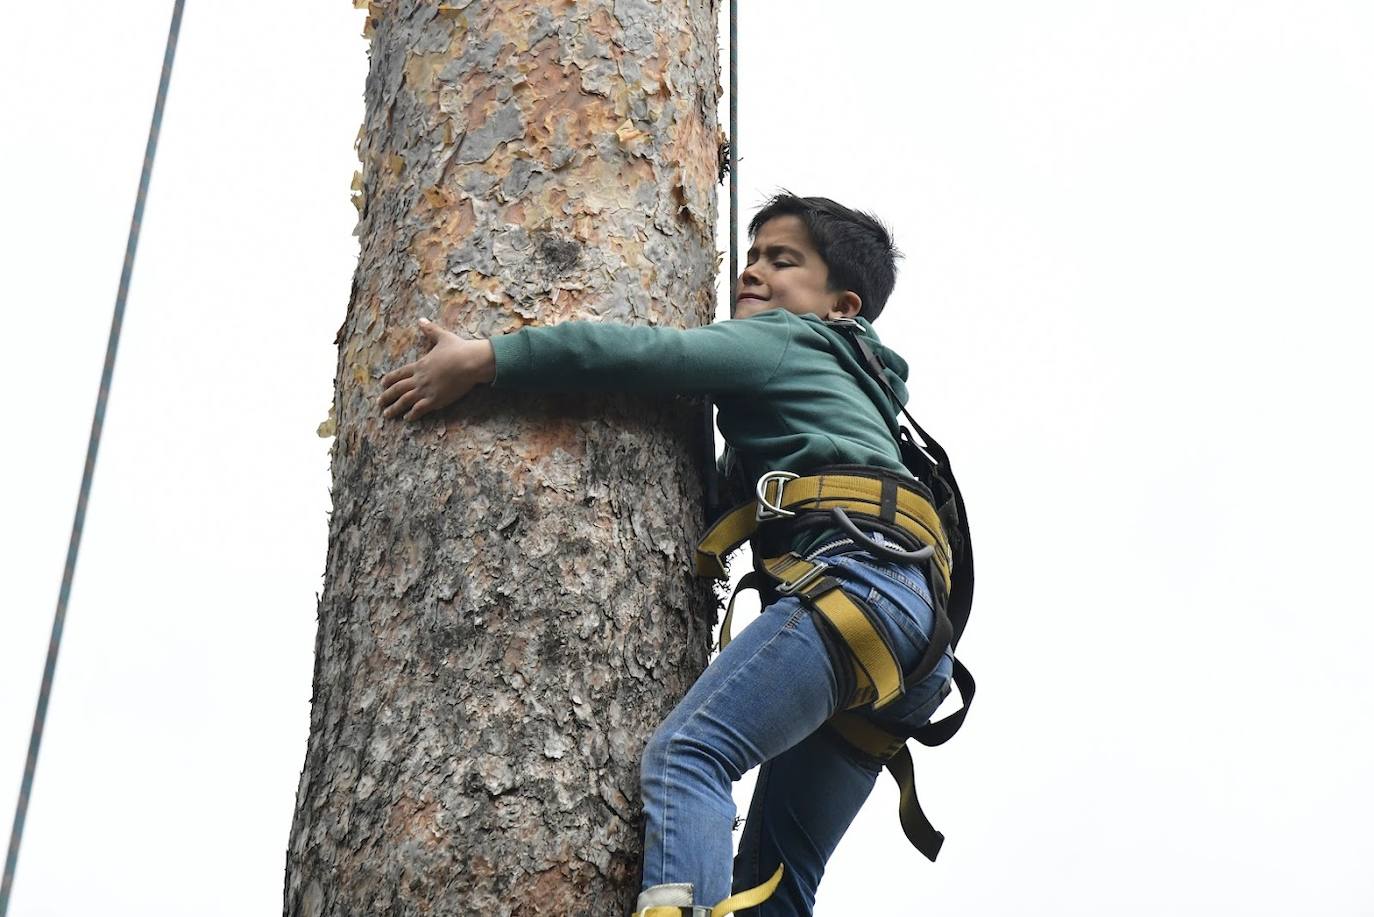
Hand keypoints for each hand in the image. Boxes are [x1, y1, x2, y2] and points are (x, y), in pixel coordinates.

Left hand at [378, 318, 494, 420]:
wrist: (470, 362)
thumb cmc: (458, 349)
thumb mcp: (442, 336)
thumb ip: (430, 330)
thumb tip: (421, 319)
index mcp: (420, 365)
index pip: (400, 374)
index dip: (390, 379)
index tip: (382, 384)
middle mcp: (419, 379)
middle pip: (398, 389)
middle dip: (387, 397)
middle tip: (379, 403)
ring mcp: (426, 390)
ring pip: (405, 401)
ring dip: (394, 408)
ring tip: (387, 415)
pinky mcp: (436, 400)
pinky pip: (419, 409)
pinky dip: (412, 415)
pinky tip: (407, 419)